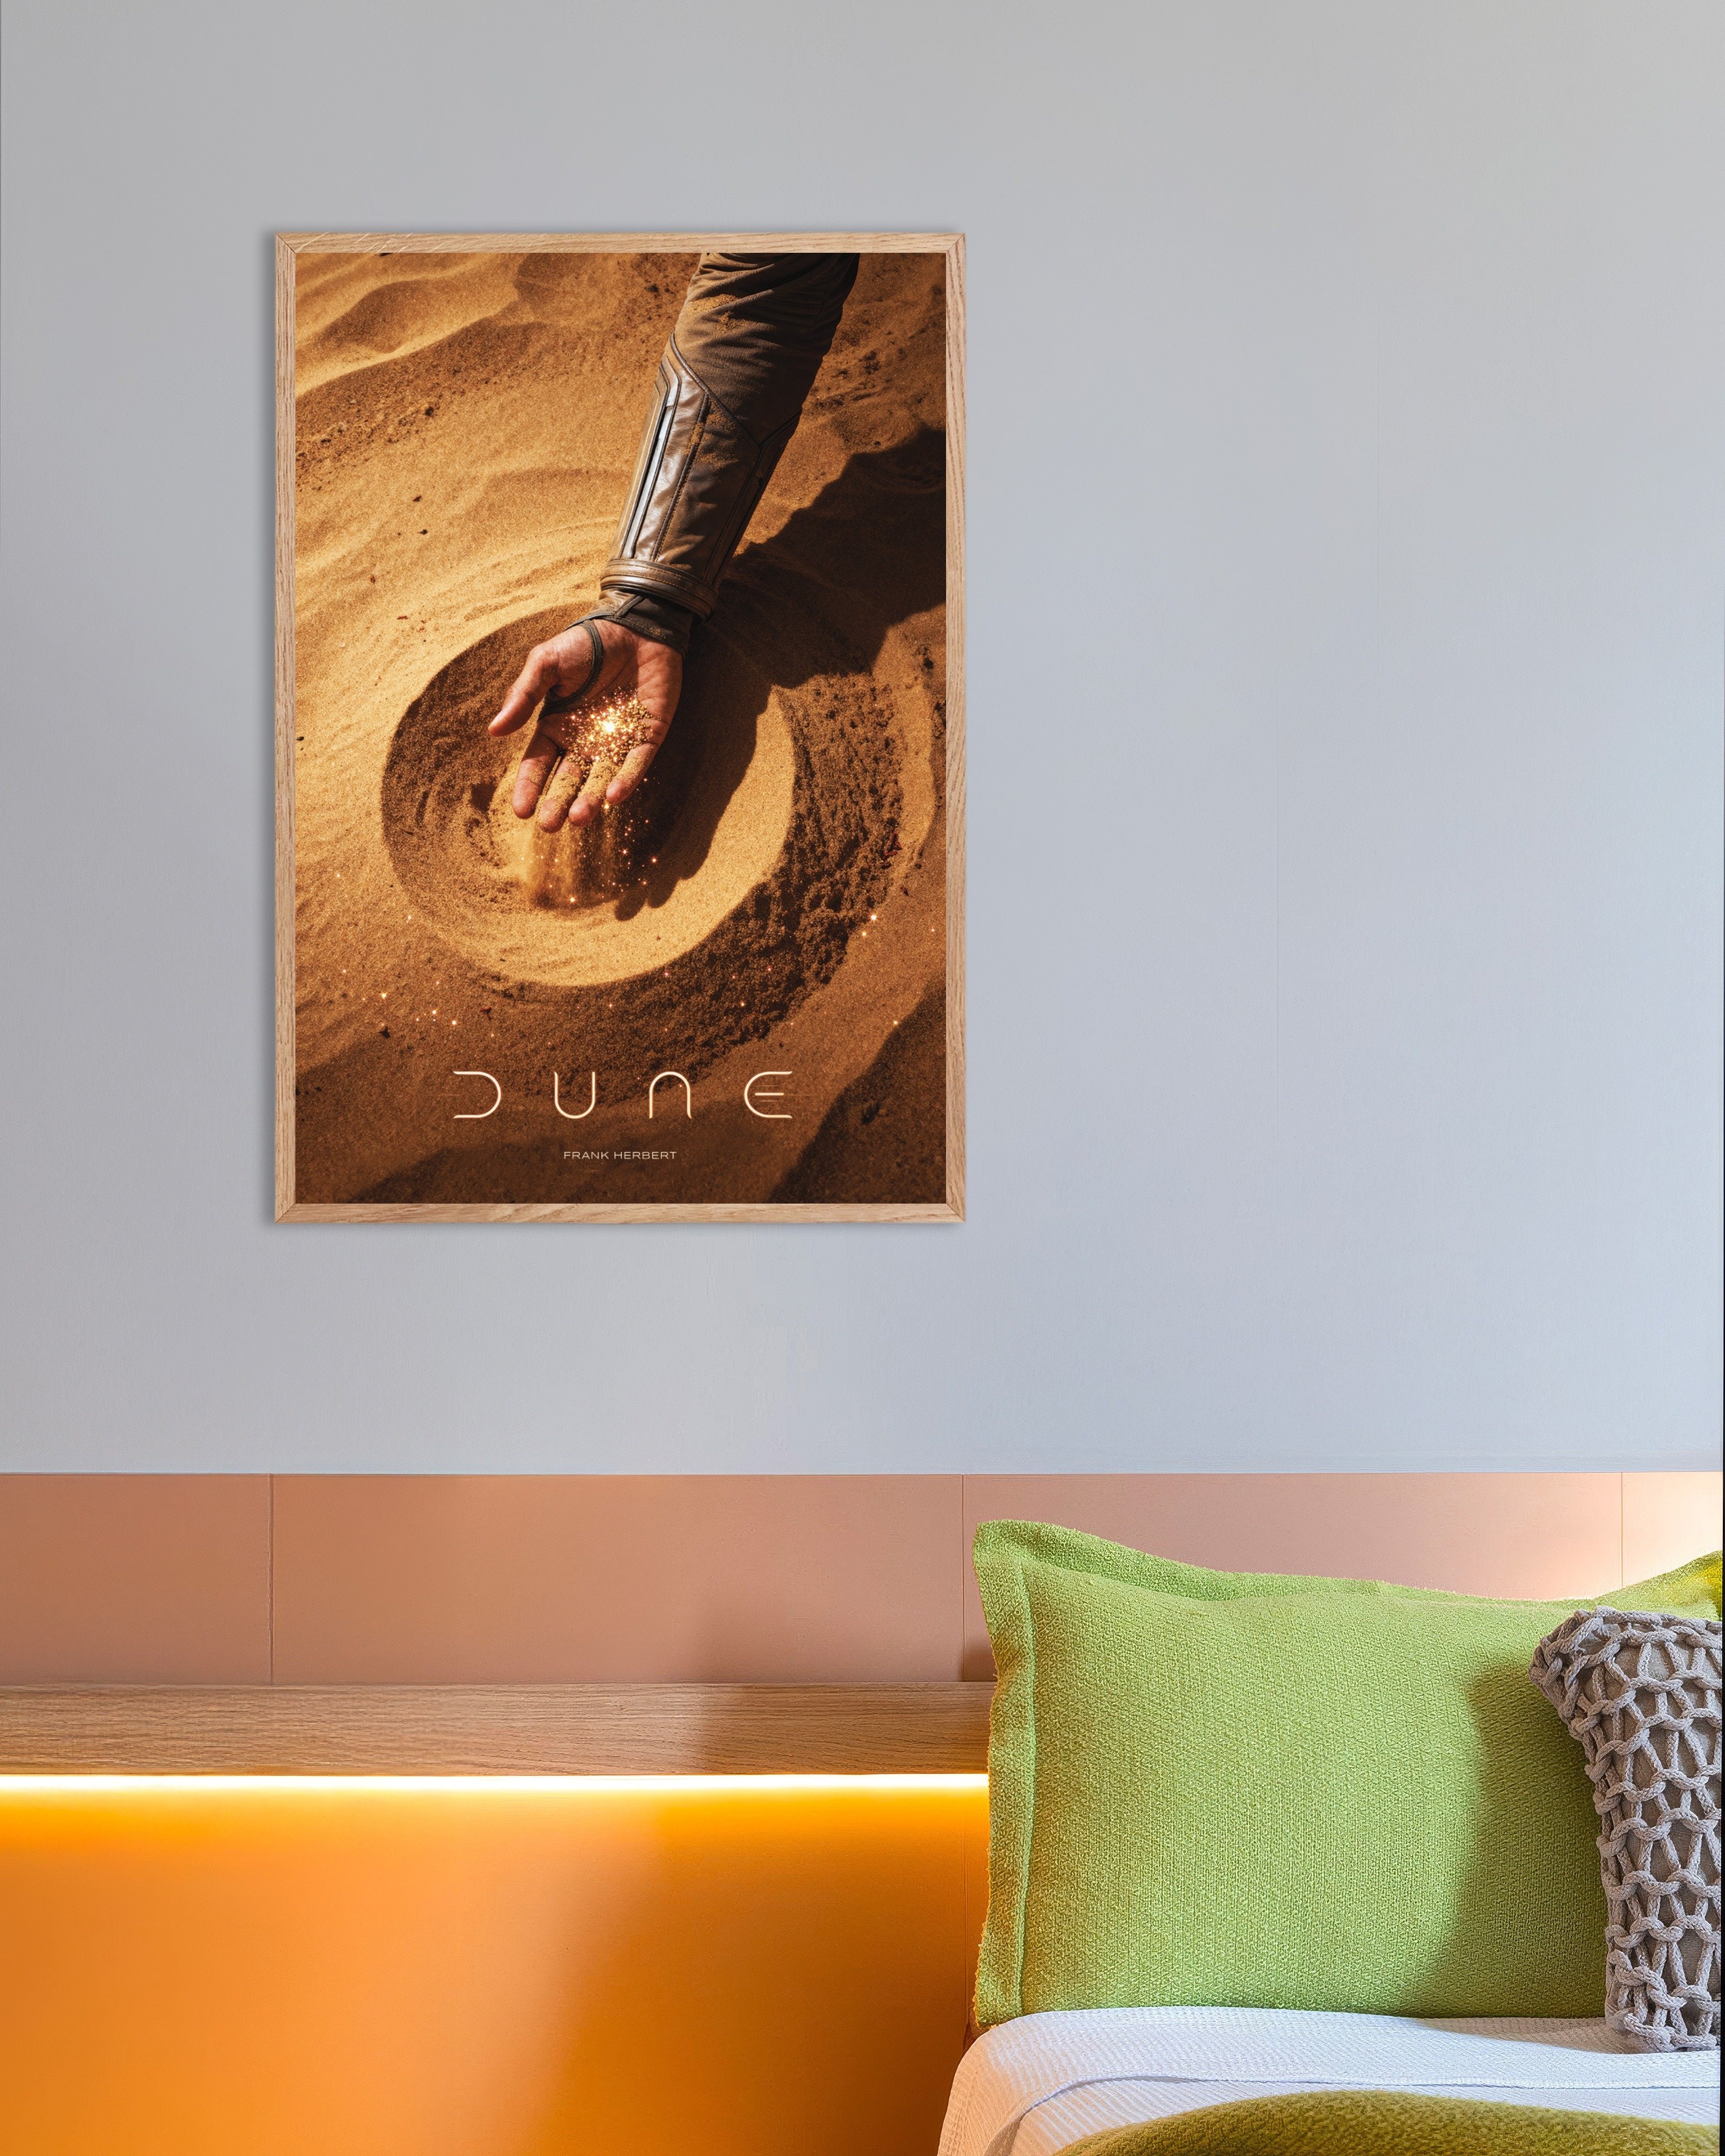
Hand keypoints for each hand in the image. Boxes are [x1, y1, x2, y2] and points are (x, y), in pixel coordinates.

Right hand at [488, 619, 681, 832]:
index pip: (539, 764)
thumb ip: (523, 696)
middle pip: (569, 780)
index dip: (529, 787)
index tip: (521, 812)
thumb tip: (494, 731)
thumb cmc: (585, 644)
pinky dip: (627, 780)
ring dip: (590, 799)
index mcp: (557, 726)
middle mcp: (585, 741)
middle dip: (559, 803)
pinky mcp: (647, 736)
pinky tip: (615, 797)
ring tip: (579, 818)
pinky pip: (636, 763)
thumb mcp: (546, 663)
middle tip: (550, 825)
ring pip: (602, 778)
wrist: (633, 626)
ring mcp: (617, 741)